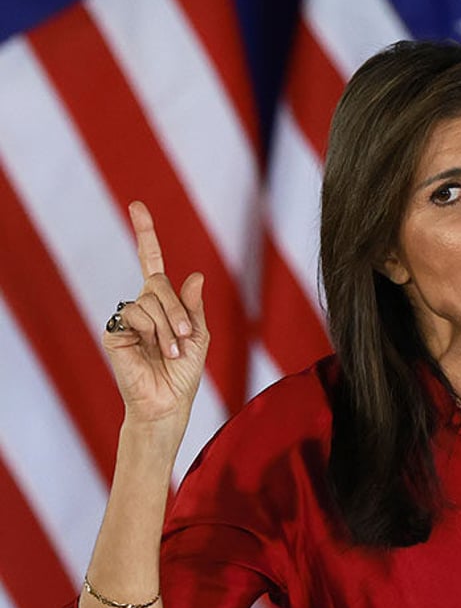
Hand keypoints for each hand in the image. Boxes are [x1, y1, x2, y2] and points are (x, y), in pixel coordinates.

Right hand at [102, 201, 209, 430]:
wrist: (168, 401)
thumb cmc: (185, 371)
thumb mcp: (199, 335)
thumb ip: (194, 306)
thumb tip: (195, 275)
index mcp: (163, 302)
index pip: (152, 261)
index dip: (145, 234)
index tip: (137, 206)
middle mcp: (142, 304)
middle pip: (158, 282)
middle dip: (178, 310)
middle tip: (185, 337)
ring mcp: (126, 317)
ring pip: (150, 300)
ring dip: (168, 327)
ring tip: (170, 352)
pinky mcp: (113, 330)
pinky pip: (136, 315)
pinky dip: (153, 332)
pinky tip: (154, 352)